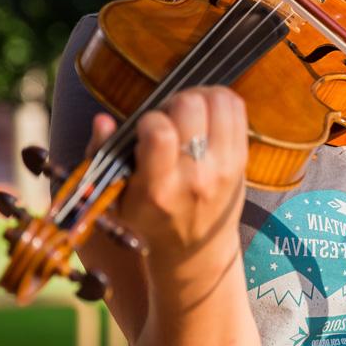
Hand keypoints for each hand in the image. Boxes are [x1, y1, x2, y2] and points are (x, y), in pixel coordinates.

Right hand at [86, 86, 248, 262]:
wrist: (195, 248)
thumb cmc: (150, 217)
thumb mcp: (116, 196)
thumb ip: (103, 154)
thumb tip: (103, 119)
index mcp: (158, 188)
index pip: (160, 133)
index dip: (150, 118)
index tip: (147, 127)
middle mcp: (195, 176)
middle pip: (190, 107)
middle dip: (175, 102)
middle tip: (170, 116)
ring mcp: (223, 166)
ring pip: (217, 101)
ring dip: (200, 97)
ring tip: (189, 112)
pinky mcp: (242, 158)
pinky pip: (236, 108)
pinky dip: (220, 100)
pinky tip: (207, 112)